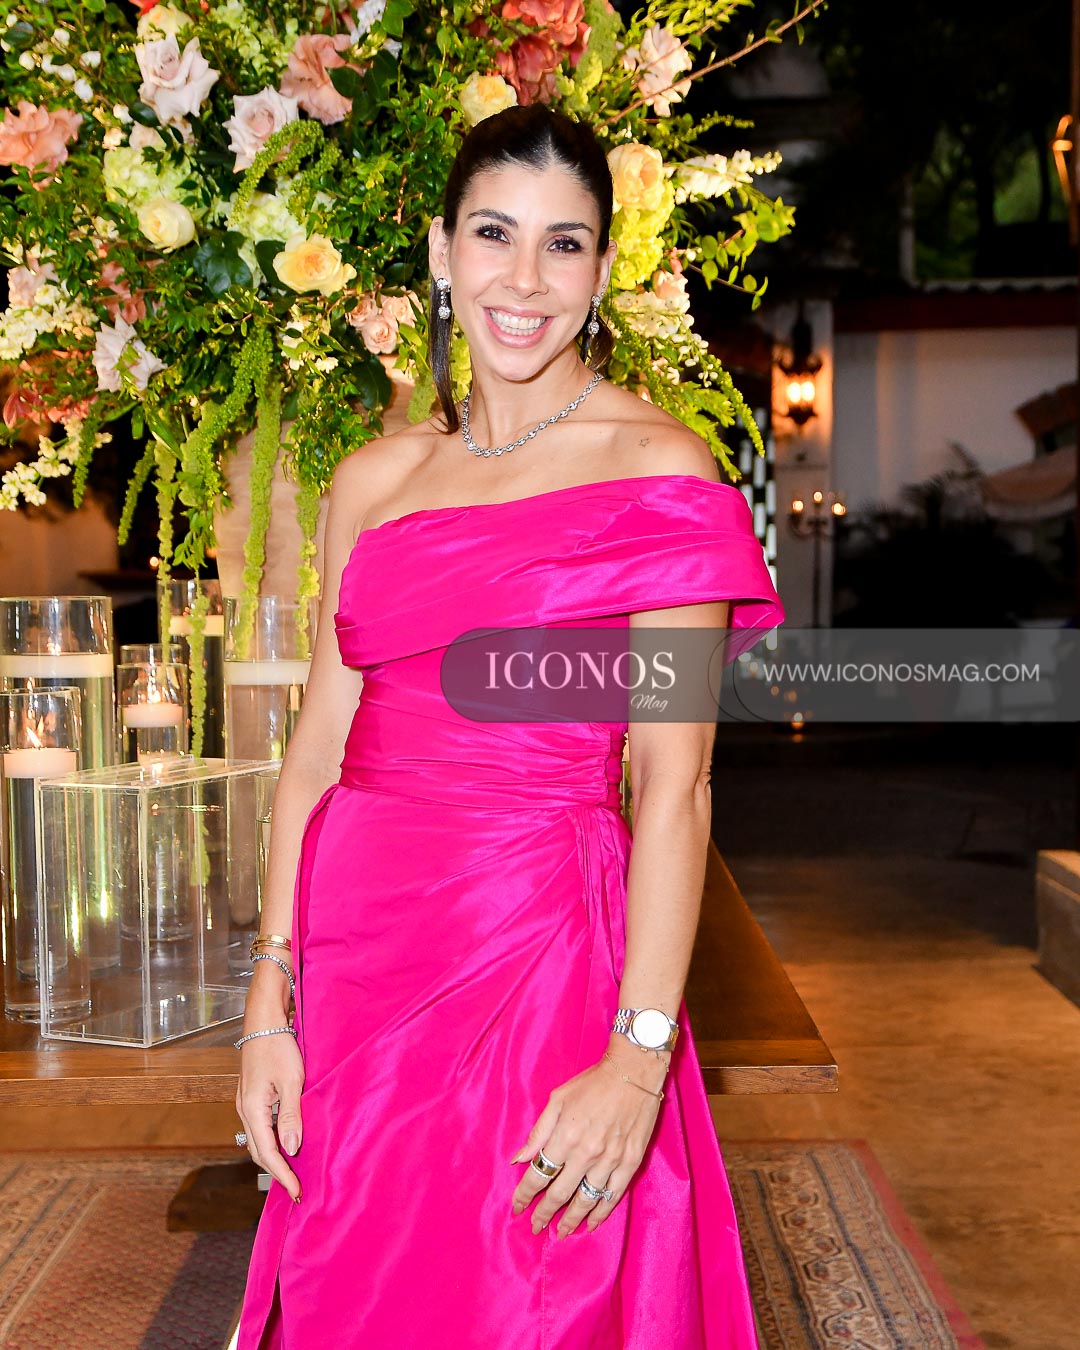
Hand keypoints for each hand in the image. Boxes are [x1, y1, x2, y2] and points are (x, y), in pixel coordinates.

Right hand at [235, 1012, 304, 1203]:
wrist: (263, 1022)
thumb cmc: (278, 1047)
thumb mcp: (292, 1081)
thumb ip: (291, 1115)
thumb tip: (292, 1148)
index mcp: (252, 1109)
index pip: (267, 1152)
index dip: (282, 1173)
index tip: (296, 1191)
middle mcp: (244, 1110)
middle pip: (258, 1151)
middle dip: (276, 1171)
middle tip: (296, 1187)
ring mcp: (246, 1103)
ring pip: (257, 1140)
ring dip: (274, 1157)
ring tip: (292, 1170)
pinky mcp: (252, 1096)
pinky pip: (259, 1127)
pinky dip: (271, 1141)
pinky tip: (286, 1142)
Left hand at [508, 1042, 665, 1239]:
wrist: (633, 1073)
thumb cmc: (592, 1083)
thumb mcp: (558, 1099)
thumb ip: (538, 1132)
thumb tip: (519, 1159)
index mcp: (565, 1136)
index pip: (539, 1174)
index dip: (525, 1194)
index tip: (518, 1207)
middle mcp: (586, 1153)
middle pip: (559, 1193)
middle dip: (544, 1213)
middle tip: (536, 1227)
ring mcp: (610, 1160)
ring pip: (586, 1200)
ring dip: (570, 1219)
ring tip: (560, 1232)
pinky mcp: (630, 1163)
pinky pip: (613, 1195)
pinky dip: (601, 1213)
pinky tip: (591, 1223)